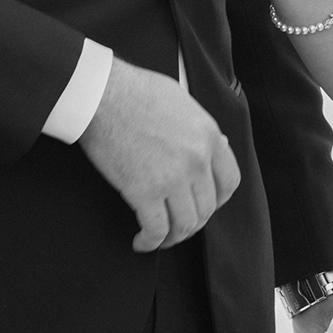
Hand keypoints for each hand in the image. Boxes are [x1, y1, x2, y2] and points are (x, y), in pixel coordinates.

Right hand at [78, 58, 240, 252]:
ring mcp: (172, 177)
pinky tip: (142, 242)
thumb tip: (214, 146)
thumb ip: (199, 129)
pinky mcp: (143, 191)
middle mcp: (197, 160)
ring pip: (186, 224)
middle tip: (178, 222)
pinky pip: (156, 229)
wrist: (102, 94)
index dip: (218, 199)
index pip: (229, 181)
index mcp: (208, 136)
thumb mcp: (182, 102)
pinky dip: (150, 242)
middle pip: (208, 207)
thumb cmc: (136, 91)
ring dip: (174, 236)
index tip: (206, 204)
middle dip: (193, 220)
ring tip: (161, 237)